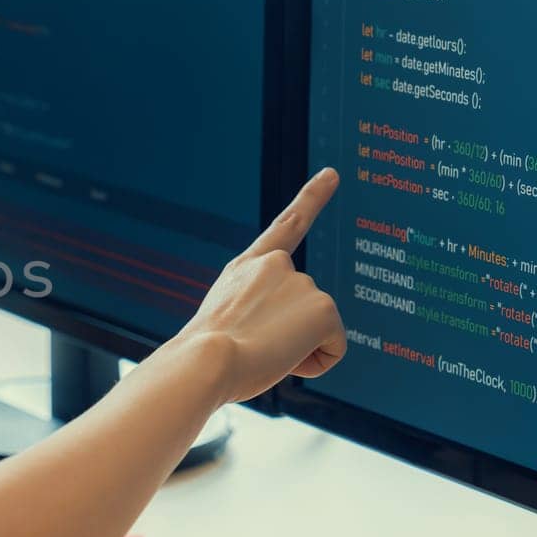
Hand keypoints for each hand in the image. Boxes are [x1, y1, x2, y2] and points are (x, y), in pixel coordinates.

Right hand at [176, 167, 346, 402]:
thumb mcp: (223, 324)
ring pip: (316, 332)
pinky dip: (315, 363)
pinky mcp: (325, 308)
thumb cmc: (202, 358)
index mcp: (247, 267)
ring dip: (295, 351)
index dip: (313, 197)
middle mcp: (277, 265)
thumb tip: (277, 341)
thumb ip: (255, 315)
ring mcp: (303, 283)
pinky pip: (334, 348)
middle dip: (287, 336)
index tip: (333, 174)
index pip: (287, 226)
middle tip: (251, 347)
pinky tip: (283, 358)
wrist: (204, 360)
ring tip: (259, 352)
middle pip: (303, 311)